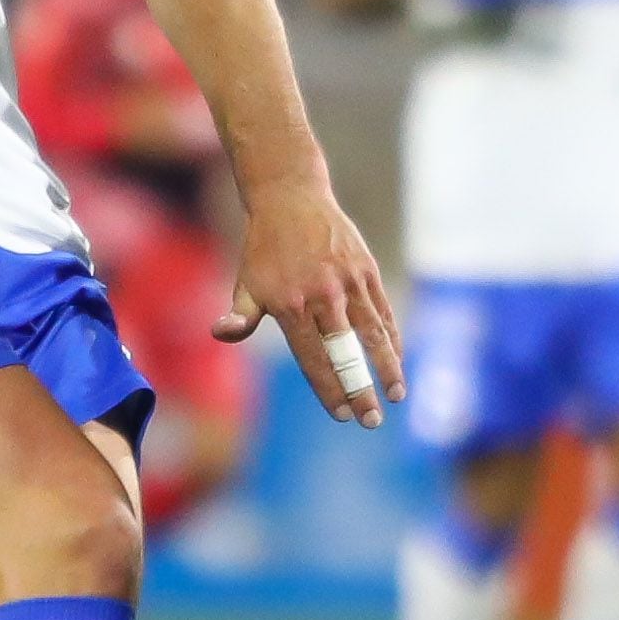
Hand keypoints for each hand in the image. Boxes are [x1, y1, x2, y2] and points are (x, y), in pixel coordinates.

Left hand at [217, 170, 406, 426]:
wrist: (291, 199)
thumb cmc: (264, 250)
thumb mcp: (246, 283)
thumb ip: (240, 315)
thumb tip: (222, 333)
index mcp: (291, 304)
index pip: (313, 357)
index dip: (328, 389)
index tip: (341, 415)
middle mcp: (323, 296)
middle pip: (346, 351)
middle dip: (360, 388)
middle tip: (371, 420)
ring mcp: (349, 282)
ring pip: (372, 333)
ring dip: (387, 367)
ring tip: (396, 395)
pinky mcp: (367, 270)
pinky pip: (382, 311)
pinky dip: (391, 338)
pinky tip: (396, 361)